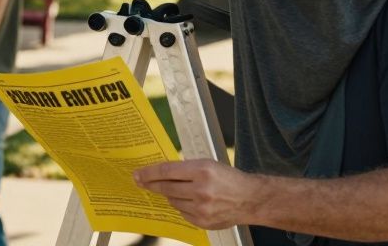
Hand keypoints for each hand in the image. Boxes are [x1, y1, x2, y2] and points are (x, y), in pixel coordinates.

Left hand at [134, 159, 259, 230]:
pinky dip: (182, 206)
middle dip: (151, 184)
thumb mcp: (208, 164)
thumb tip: (161, 172)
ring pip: (173, 201)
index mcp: (202, 170)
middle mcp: (201, 190)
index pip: (167, 171)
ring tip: (179, 190)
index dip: (149, 173)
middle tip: (140, 182)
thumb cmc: (229, 179)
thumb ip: (186, 168)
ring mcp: (202, 209)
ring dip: (170, 195)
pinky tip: (190, 201)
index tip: (138, 174)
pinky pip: (182, 212)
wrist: (249, 199)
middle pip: (166, 188)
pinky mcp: (203, 222)